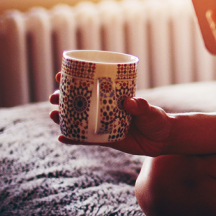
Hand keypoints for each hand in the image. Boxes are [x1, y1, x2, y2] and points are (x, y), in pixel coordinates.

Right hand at [50, 73, 173, 156]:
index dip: (74, 79)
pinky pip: (86, 139)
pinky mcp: (105, 140)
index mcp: (113, 96)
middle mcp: (105, 109)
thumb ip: (141, 107)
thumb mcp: (150, 111)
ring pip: (79, 119)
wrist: (163, 140)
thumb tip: (130, 102)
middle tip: (53, 97)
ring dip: (64, 117)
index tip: (60, 74)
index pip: (91, 85)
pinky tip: (61, 137)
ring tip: (52, 114)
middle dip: (63, 98)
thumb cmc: (157, 120)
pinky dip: (74, 138)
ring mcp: (104, 124)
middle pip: (80, 102)